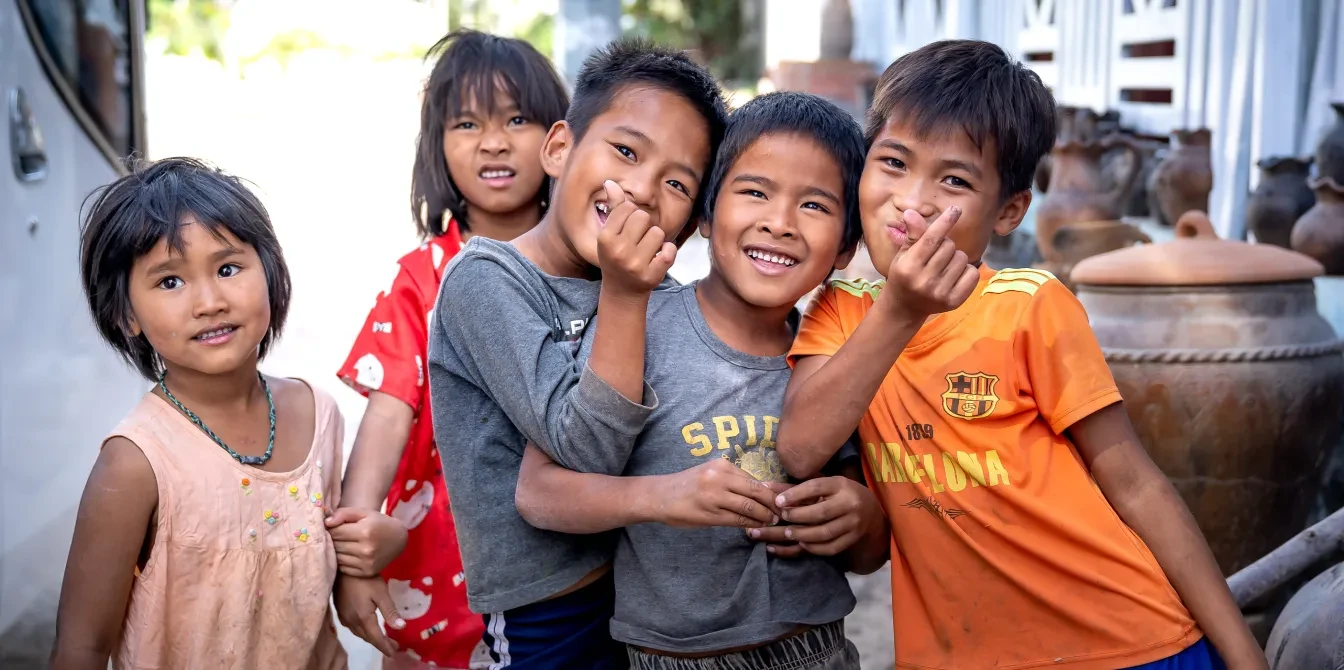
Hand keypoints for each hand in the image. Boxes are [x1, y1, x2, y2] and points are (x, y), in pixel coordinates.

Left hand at [325, 507, 407, 576]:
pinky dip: (342, 561)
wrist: (398, 538)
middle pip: (336, 545)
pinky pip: (344, 568)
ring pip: (338, 557)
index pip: (336, 532)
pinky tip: (347, 553)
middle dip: (332, 539)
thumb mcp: (364, 512)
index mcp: (366, 531)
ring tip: (341, 544)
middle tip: (336, 535)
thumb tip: (326, 523)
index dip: (330, 529)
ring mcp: (367, 562)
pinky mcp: (367, 572)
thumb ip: (344, 513)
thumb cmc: (378, 523)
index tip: (332, 527)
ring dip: (336, 551)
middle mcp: (366, 549)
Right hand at [333, 574, 404, 656]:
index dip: (385, 647)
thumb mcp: (381, 593)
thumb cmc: (364, 578)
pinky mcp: (340, 612)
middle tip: (393, 645)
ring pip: (360, 633)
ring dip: (372, 638)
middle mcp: (352, 621)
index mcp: (363, 618)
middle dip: (381, 643)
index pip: (376, 638)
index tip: (394, 653)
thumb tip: (400, 627)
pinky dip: (363, 631)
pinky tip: (368, 628)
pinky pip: (353, 628)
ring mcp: (344, 617)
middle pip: (368, 637)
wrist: (341, 567)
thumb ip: (390, 611)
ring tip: (383, 639)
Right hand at [597, 180, 676, 296]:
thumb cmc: (616, 256)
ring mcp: (635, 265)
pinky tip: (658, 258)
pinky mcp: (651, 275)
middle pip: (643, 217)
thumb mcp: (610, 234)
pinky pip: (670, 250)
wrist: (622, 292)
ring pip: (658, 232)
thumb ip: (614, 208)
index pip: (627, 208)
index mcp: (605, 238)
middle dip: (644, 226)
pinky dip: (668, 252)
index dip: (631, 215)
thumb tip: (611, 182)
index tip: (628, 230)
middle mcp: (618, 251)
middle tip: (638, 241)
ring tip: (647, 251)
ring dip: (656, 240)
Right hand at [652, 459, 782, 528]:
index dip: (771, 491)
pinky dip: (750, 523)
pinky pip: (737, 519)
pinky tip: (756, 526)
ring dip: (764, 516)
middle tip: (782, 513)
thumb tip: (765, 489)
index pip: (754, 478)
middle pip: (756, 491)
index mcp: (722, 465)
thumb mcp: (711, 474)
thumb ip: (734, 480)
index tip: (782, 499)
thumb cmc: (688, 485)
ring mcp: (714, 496)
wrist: (660, 496)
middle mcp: (719, 477)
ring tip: (772, 521)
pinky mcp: (710, 514)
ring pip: (749, 506)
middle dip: (773, 504)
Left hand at [747, 476, 883, 555]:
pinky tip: (800, 545)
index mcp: (839, 485)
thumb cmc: (838, 494)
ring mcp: (853, 523)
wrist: (870, 510)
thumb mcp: (821, 485)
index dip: (795, 494)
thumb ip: (793, 488)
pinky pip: (831, 547)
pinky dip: (814, 548)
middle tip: (779, 519)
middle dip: (796, 517)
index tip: (777, 501)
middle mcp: (849, 503)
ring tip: (786, 534)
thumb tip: (764, 487)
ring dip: (802, 534)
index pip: (816, 487)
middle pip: (820, 512)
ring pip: (824, 532)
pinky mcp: (852, 539)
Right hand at [879, 206, 979, 321]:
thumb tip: (912, 212)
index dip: (945, 222)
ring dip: (955, 258)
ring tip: (943, 267)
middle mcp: (924, 281)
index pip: (931, 239)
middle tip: (935, 256)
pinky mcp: (954, 301)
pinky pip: (972, 273)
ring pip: (962, 258)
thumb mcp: (904, 254)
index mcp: (908, 267)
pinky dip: (966, 270)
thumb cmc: (904, 275)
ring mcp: (940, 293)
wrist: (904, 308)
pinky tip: (954, 276)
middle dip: (945, 245)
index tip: (955, 209)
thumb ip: (913, 235)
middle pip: (949, 246)